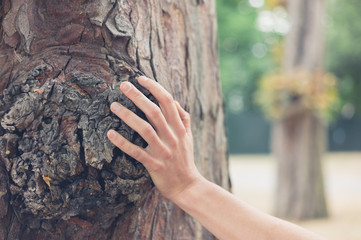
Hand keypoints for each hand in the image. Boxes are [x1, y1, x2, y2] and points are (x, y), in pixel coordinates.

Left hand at [107, 76, 202, 200]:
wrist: (188, 186)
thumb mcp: (189, 137)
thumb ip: (183, 118)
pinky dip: (122, 142)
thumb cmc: (185, 159)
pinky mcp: (154, 164)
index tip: (140, 79)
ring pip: (144, 129)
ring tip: (113, 105)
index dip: (154, 88)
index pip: (168, 101)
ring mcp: (163, 151)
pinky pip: (136, 152)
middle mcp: (172, 137)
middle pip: (154, 111)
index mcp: (179, 128)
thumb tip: (173, 101)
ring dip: (128, 115)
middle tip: (123, 85)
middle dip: (138, 96)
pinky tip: (110, 134)